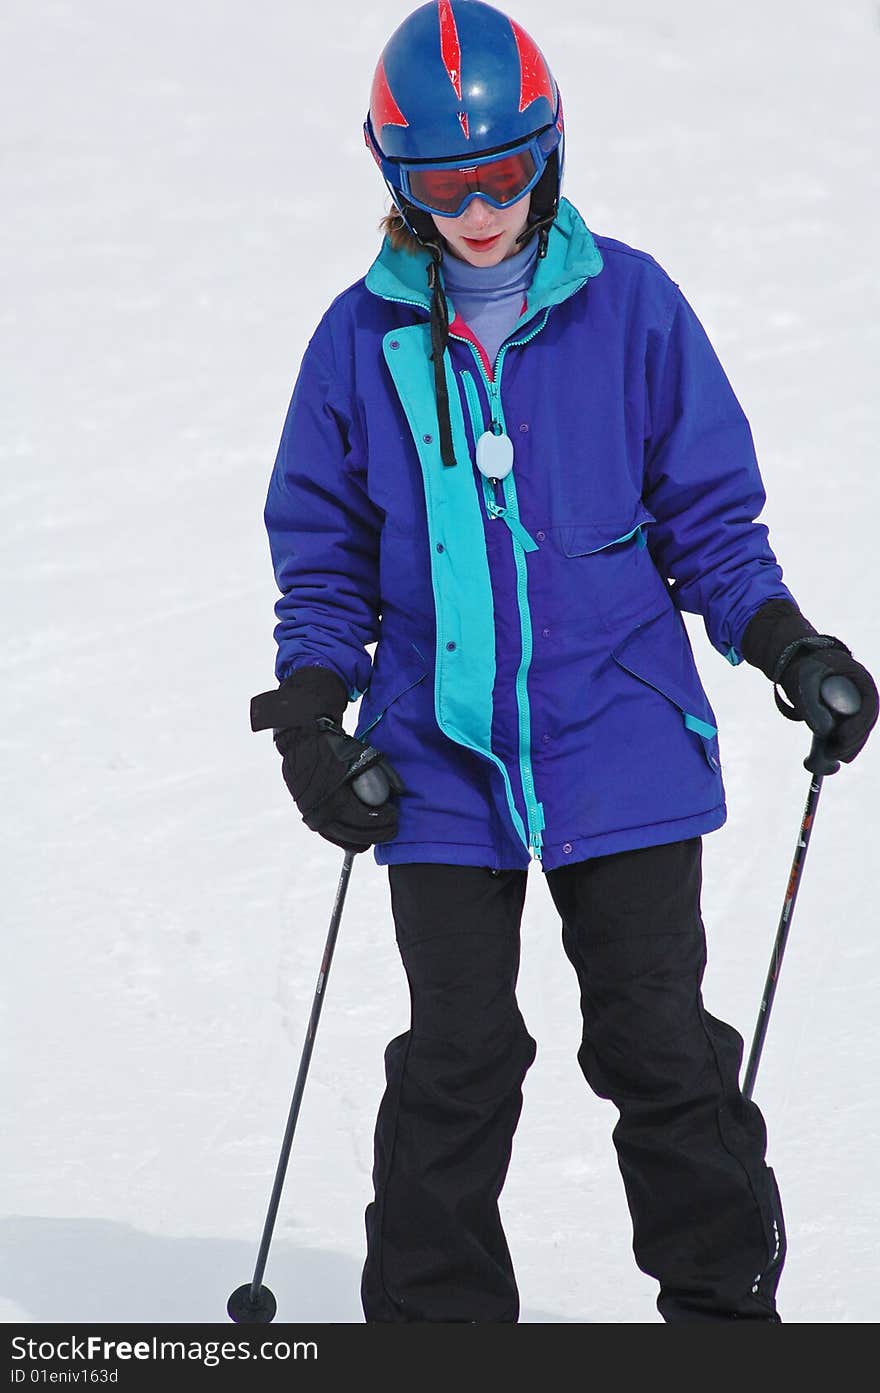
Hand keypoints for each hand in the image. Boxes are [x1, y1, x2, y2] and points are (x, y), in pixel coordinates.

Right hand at [276, 718, 403, 850]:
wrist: (303, 742)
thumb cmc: (336, 747)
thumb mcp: (364, 756)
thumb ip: (385, 774)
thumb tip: (400, 792)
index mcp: (337, 800)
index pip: (368, 822)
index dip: (386, 821)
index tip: (395, 816)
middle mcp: (323, 814)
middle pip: (357, 836)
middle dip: (379, 833)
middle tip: (391, 827)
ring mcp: (314, 817)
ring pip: (344, 839)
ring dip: (364, 838)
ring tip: (379, 831)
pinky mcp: (309, 817)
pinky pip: (332, 835)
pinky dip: (348, 837)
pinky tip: (361, 835)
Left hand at [742, 599, 876, 763]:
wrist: (796, 661)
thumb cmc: (801, 666)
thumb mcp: (802, 680)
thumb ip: (810, 703)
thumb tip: (823, 732)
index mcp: (859, 678)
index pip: (869, 706)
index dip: (858, 726)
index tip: (841, 739)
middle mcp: (862, 692)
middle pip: (865, 722)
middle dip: (852, 743)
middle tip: (834, 756)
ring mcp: (855, 702)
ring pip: (857, 730)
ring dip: (847, 747)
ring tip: (830, 761)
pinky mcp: (845, 713)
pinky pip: (847, 731)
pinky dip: (840, 744)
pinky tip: (829, 758)